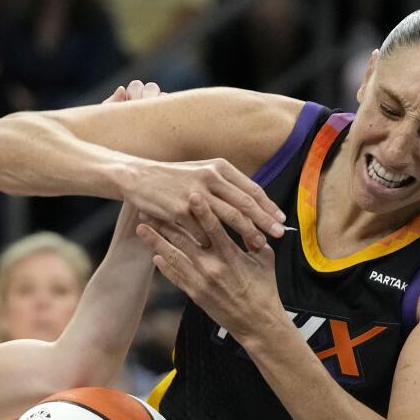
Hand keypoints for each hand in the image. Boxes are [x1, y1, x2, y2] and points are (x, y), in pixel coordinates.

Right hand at [107, 79, 284, 252]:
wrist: (139, 177)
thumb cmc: (174, 178)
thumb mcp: (202, 172)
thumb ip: (225, 184)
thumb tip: (251, 201)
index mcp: (218, 168)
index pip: (250, 188)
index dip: (267, 205)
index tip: (281, 219)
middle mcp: (210, 178)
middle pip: (245, 203)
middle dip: (264, 220)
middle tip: (279, 234)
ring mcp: (195, 194)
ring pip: (228, 217)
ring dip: (246, 233)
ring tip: (259, 245)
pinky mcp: (180, 210)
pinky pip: (203, 230)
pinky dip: (214, 241)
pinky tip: (224, 252)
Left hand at [137, 194, 281, 342]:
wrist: (257, 323)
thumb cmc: (264, 288)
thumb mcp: (265, 259)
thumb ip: (253, 238)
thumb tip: (248, 219)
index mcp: (231, 255)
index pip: (213, 227)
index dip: (201, 210)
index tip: (189, 193)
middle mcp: (213, 266)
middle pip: (184, 239)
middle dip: (165, 222)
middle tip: (149, 207)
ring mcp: (201, 281)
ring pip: (174, 256)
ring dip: (156, 241)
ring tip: (142, 228)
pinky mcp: (196, 294)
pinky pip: (176, 278)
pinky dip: (165, 267)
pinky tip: (155, 257)